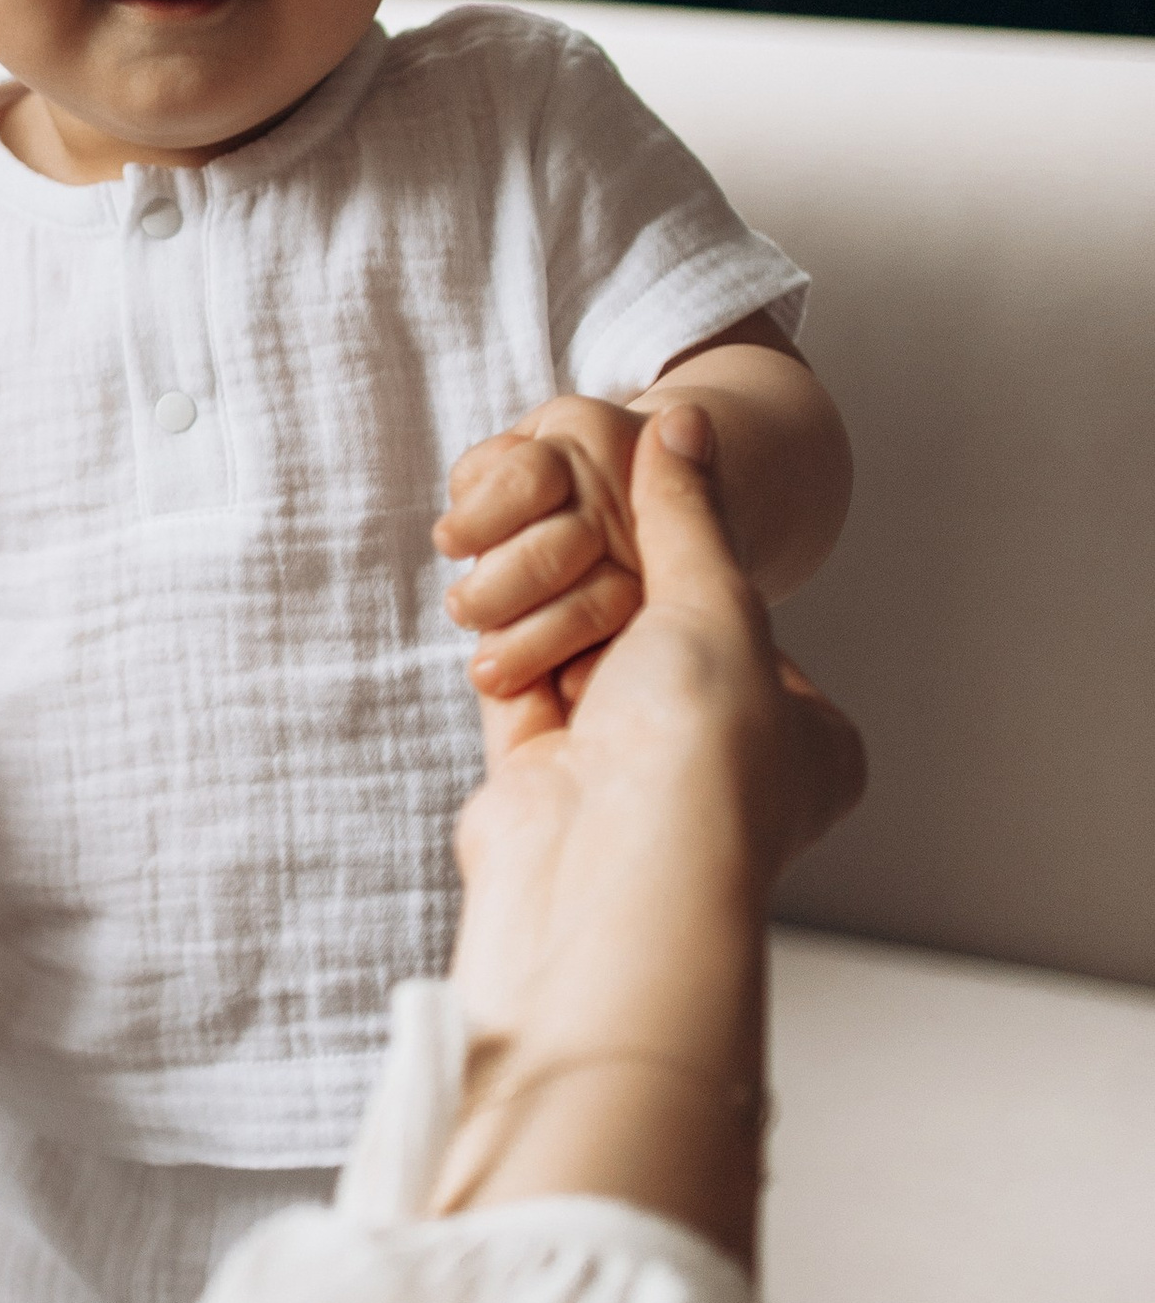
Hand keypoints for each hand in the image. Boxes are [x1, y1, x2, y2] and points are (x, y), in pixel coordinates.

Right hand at [436, 406, 865, 1256]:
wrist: (611, 880)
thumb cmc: (705, 759)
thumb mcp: (719, 604)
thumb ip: (688, 516)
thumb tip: (684, 422)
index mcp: (811, 742)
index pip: (759, 630)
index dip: (707, 566)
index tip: (662, 505)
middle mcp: (725, 767)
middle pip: (662, 642)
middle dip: (618, 588)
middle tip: (588, 513)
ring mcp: (633, 780)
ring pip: (588, 662)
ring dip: (556, 614)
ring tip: (535, 549)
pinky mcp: (547, 786)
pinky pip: (524, 692)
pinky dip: (507, 650)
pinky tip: (491, 600)